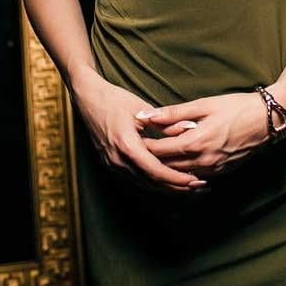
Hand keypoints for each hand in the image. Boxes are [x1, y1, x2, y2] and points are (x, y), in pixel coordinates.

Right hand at [70, 67, 207, 193]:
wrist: (87, 98)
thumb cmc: (114, 99)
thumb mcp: (141, 108)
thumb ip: (165, 123)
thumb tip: (190, 128)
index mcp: (126, 145)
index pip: (156, 171)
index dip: (177, 179)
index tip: (195, 180)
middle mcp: (118, 160)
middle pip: (151, 182)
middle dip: (176, 187)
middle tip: (198, 187)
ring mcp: (112, 163)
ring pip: (143, 183)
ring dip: (166, 187)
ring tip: (188, 187)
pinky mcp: (111, 163)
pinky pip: (135, 177)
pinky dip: (153, 181)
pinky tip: (167, 180)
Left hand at [135, 92, 270, 180]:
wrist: (269, 120)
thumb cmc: (237, 107)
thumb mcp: (204, 104)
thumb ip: (172, 112)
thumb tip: (145, 115)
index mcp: (195, 143)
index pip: (159, 151)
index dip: (143, 145)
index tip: (130, 138)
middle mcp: (203, 161)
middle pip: (166, 167)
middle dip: (150, 159)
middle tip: (135, 150)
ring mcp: (214, 170)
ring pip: (180, 174)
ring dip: (166, 167)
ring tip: (151, 157)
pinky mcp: (223, 172)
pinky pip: (196, 176)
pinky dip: (183, 171)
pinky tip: (177, 163)